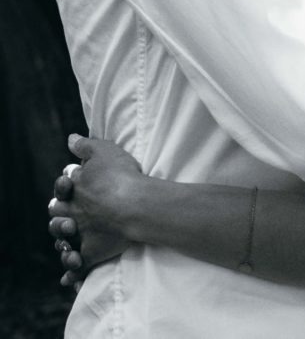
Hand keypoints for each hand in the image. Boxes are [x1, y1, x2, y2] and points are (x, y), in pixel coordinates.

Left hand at [48, 133, 143, 287]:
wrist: (134, 204)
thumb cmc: (120, 175)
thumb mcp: (103, 150)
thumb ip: (84, 144)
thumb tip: (70, 139)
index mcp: (74, 188)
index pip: (64, 184)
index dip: (68, 182)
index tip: (74, 181)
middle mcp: (73, 211)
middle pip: (57, 211)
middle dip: (59, 210)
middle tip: (68, 209)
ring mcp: (81, 233)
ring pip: (62, 238)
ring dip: (61, 237)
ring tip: (67, 237)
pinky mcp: (91, 252)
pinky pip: (78, 266)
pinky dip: (72, 273)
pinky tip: (70, 279)